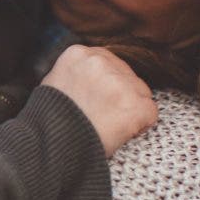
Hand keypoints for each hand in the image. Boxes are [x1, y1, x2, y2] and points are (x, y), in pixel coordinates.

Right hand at [41, 45, 156, 156]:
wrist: (51, 146)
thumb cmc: (50, 120)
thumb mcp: (54, 82)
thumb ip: (77, 72)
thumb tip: (91, 76)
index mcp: (78, 53)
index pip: (109, 63)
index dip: (106, 85)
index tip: (98, 101)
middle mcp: (100, 62)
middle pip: (127, 76)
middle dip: (120, 96)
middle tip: (101, 116)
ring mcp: (120, 83)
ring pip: (141, 94)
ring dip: (128, 110)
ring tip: (105, 126)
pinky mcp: (136, 104)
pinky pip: (149, 114)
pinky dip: (138, 127)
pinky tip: (118, 133)